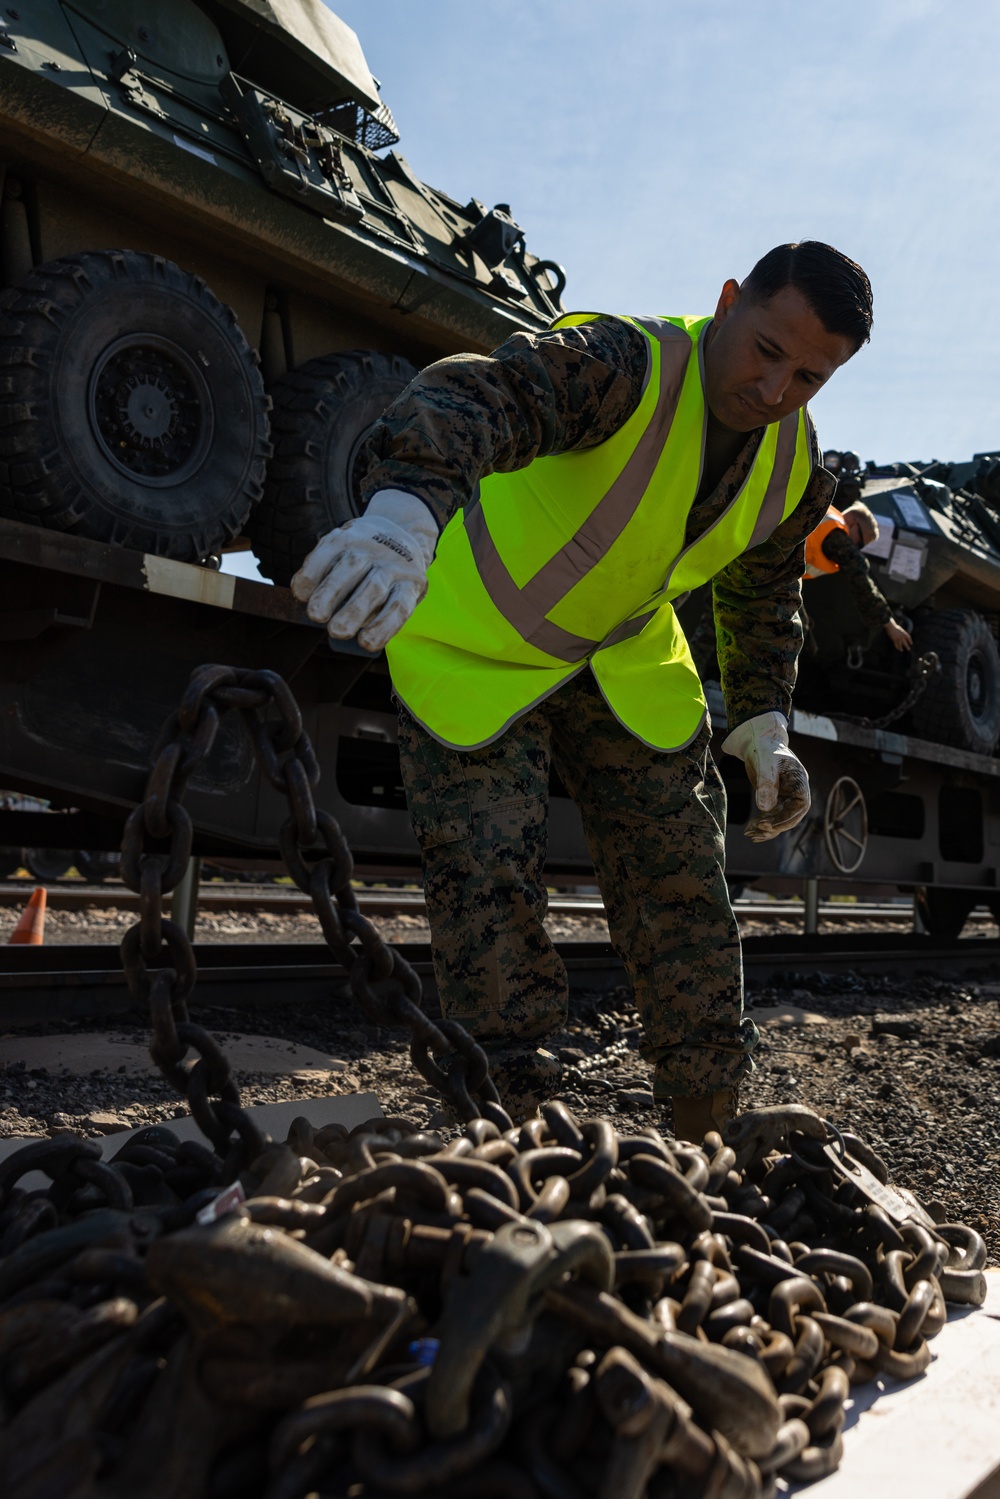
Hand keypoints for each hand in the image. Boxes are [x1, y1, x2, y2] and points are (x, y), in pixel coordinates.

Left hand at [291, 490, 437, 651]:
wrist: (404, 535)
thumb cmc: (361, 553)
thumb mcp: (340, 548)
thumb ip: (321, 568)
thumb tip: (304, 595)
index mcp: (348, 537)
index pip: (328, 551)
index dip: (311, 574)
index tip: (301, 595)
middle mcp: (373, 548)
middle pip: (351, 567)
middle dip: (330, 592)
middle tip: (316, 616)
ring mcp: (394, 566)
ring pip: (374, 588)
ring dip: (354, 612)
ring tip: (337, 632)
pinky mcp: (413, 583)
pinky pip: (399, 607)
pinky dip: (383, 627)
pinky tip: (367, 643)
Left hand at [721, 711, 810, 841]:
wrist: (757, 740)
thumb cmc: (764, 747)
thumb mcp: (766, 763)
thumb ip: (767, 784)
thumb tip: (765, 809)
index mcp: (800, 781)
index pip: (800, 806)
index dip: (786, 818)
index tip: (769, 824)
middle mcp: (795, 791)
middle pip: (791, 816)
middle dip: (776, 826)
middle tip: (757, 830)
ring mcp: (785, 796)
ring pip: (780, 819)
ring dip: (767, 829)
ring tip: (750, 834)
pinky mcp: (774, 798)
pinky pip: (771, 816)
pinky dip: (762, 825)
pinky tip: (750, 831)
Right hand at [884, 619, 911, 651]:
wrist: (891, 626)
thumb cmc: (895, 627)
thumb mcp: (900, 629)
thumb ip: (902, 633)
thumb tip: (904, 636)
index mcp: (904, 633)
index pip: (909, 638)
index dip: (910, 641)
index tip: (911, 643)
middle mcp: (902, 636)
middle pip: (905, 642)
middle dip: (907, 646)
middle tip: (908, 649)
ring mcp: (898, 638)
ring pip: (900, 644)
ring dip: (901, 648)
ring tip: (901, 650)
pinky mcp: (894, 639)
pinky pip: (896, 644)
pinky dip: (897, 647)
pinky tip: (897, 649)